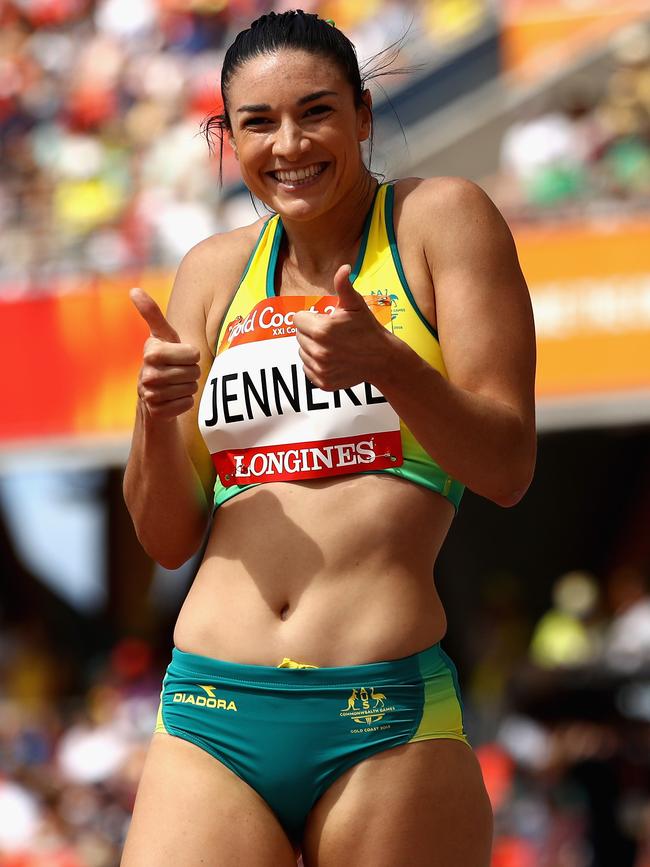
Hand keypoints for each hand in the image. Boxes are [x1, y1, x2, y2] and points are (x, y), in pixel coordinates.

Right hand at [130, 288, 200, 419]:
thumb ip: (152, 313)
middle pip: (194, 372)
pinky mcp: (157, 412)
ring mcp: (150, 394)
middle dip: (192, 372)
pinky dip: (186, 402)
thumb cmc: (164, 359)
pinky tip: (173, 399)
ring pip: (191, 389)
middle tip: (179, 372)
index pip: (193, 354)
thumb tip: (133, 290)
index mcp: (150, 351)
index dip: (192, 355)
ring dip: (189, 387)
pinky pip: (187, 404)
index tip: (180, 355)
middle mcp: (147, 373)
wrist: (154, 394)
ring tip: (176, 384)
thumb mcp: (162, 336)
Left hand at [293, 264, 388, 390]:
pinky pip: (308, 370)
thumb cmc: (368, 328)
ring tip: (333, 346)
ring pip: (302, 353)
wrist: (382, 359)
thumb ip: (343, 286)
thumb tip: (344, 267)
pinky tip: (332, 359)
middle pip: (299, 336)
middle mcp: (317, 351)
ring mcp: (320, 369)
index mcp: (321, 330)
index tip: (326, 320)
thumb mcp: (356, 304)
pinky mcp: (323, 382)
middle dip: (311, 332)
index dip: (311, 317)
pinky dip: (316, 365)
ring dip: (313, 348)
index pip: (298, 319)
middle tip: (332, 333)